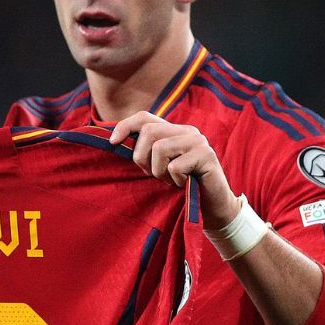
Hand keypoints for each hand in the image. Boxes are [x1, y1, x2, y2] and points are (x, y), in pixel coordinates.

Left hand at [109, 111, 240, 228]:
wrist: (212, 206)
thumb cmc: (182, 187)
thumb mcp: (159, 167)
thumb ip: (146, 152)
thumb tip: (115, 142)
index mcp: (174, 130)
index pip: (144, 117)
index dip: (125, 126)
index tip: (112, 143)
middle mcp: (187, 130)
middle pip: (149, 132)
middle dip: (142, 158)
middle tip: (154, 175)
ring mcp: (198, 141)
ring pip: (160, 148)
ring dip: (159, 172)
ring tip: (171, 181)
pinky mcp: (207, 155)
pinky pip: (175, 166)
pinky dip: (175, 180)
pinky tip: (185, 184)